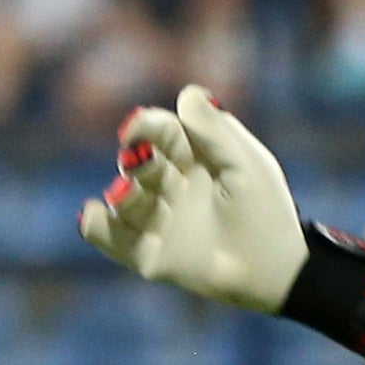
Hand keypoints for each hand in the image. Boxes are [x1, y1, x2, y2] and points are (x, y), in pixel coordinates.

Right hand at [80, 85, 306, 312]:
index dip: (147, 126)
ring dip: (121, 193)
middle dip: (135, 159)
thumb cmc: (265, 212)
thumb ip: (215, 129)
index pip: (162, 132)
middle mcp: (174, 188)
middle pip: (139, 163)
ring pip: (124, 199)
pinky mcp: (151, 256)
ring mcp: (161, 222)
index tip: (137, 128)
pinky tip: (91, 214)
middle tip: (138, 162)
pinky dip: (96, 226)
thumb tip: (186, 93)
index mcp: (197, 160)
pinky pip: (112, 239)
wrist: (273, 271)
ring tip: (126, 195)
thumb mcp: (245, 164)